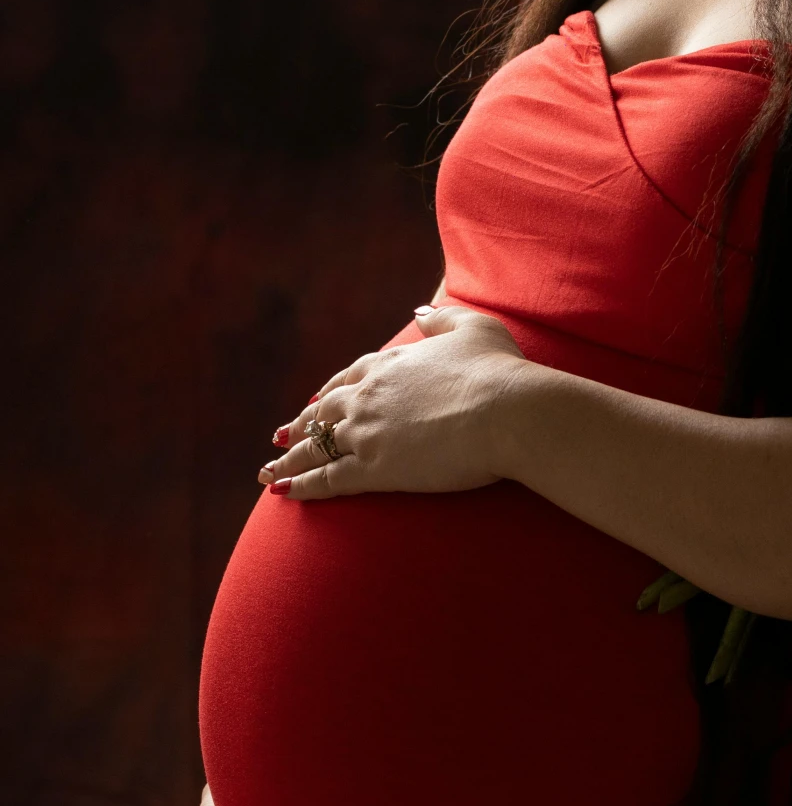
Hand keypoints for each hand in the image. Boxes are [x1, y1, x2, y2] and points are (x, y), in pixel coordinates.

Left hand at [258, 302, 529, 501]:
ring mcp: (367, 432)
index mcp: (391, 363)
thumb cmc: (499, 370)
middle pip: (324, 412)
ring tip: (270, 471)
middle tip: (282, 438)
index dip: (331, 391)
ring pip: (317, 447)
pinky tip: (283, 493)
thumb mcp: (473, 328)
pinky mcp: (374, 469)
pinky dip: (303, 486)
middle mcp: (369, 395)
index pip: (350, 377)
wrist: (507, 412)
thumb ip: (443, 319)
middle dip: (302, 426)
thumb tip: (419, 312)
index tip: (316, 401)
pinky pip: (328, 480)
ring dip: (291, 459)